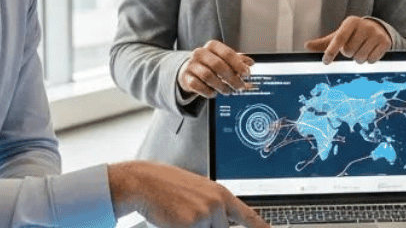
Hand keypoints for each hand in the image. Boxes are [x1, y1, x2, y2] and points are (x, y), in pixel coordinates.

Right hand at [110, 160, 269, 227]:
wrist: (145, 182)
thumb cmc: (168, 187)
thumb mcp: (197, 192)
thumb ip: (213, 207)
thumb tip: (222, 222)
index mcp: (221, 193)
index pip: (248, 215)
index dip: (260, 226)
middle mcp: (217, 203)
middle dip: (206, 227)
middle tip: (187, 213)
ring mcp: (206, 214)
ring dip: (193, 227)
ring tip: (179, 214)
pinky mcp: (192, 224)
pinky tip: (173, 218)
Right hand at [177, 40, 253, 98]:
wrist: (189, 71)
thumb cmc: (210, 64)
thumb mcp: (224, 60)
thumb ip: (238, 61)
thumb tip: (250, 63)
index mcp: (212, 46)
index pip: (227, 53)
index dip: (238, 65)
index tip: (247, 74)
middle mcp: (200, 53)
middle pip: (218, 65)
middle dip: (232, 78)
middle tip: (240, 86)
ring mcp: (191, 65)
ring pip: (208, 76)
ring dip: (221, 86)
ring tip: (227, 91)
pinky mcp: (186, 77)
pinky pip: (198, 86)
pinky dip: (208, 91)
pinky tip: (214, 93)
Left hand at [304, 16, 390, 62]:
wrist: (377, 29)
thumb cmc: (353, 34)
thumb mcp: (339, 35)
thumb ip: (324, 42)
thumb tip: (306, 46)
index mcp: (351, 22)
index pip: (339, 39)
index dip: (331, 51)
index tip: (325, 62)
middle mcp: (364, 25)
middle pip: (349, 52)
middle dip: (348, 54)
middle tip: (353, 48)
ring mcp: (376, 33)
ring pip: (360, 58)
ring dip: (358, 59)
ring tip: (361, 50)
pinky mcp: (385, 42)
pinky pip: (372, 60)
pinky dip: (369, 60)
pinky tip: (370, 52)